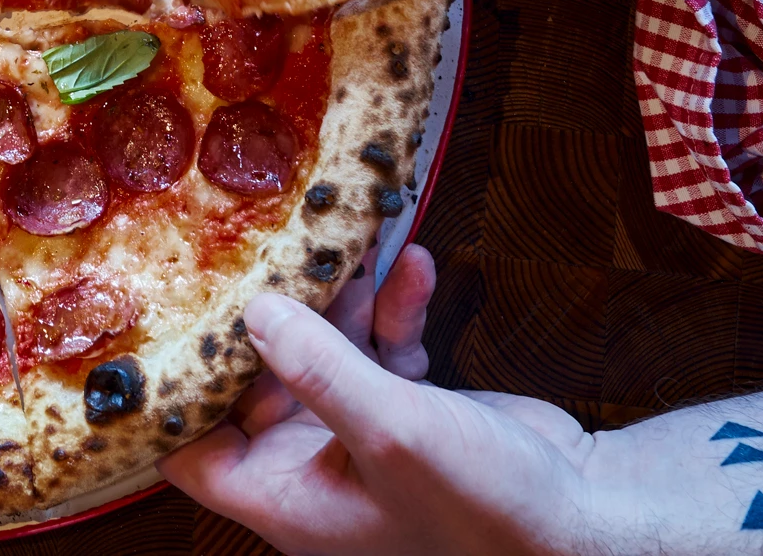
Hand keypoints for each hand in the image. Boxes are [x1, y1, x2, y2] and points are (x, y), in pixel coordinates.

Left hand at [163, 248, 605, 555]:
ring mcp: (360, 442)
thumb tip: (252, 310)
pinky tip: (415, 263)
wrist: (590, 519)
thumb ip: (318, 368)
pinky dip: (392, 311)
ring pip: (321, 356)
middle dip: (265, 320)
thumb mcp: (391, 431)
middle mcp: (312, 473)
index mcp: (287, 501)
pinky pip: (380, 352)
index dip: (176, 396)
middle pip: (254, 384)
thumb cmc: (489, 506)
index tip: (172, 318)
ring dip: (336, 302)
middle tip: (264, 252)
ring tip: (345, 244)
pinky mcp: (407, 414)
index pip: (192, 454)